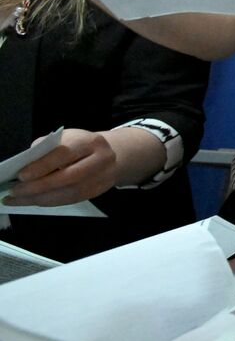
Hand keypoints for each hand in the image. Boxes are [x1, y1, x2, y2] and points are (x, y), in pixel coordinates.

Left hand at [4, 130, 118, 206]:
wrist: (113, 155)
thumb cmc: (81, 145)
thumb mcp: (66, 138)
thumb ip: (48, 148)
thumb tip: (27, 165)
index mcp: (89, 141)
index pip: (65, 153)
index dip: (43, 165)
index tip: (22, 175)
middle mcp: (101, 160)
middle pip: (69, 176)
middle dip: (39, 186)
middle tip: (16, 191)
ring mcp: (102, 178)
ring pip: (71, 192)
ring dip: (43, 198)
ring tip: (20, 200)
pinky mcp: (98, 191)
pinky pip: (73, 200)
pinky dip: (52, 202)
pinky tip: (36, 201)